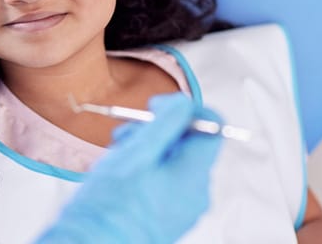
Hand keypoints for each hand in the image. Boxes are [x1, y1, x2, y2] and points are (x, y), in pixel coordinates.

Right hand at [36, 93, 222, 243]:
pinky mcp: (168, 217)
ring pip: (174, 162)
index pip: (212, 127)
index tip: (157, 107)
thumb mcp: (137, 152)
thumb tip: (185, 103)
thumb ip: (166, 122)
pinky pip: (166, 182)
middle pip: (189, 144)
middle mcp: (196, 193)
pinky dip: (147, 170)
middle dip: (158, 131)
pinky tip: (122, 175)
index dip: (185, 110)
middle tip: (126, 134)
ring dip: (148, 150)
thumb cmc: (110, 203)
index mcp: (193, 175)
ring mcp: (184, 208)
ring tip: (118, 156)